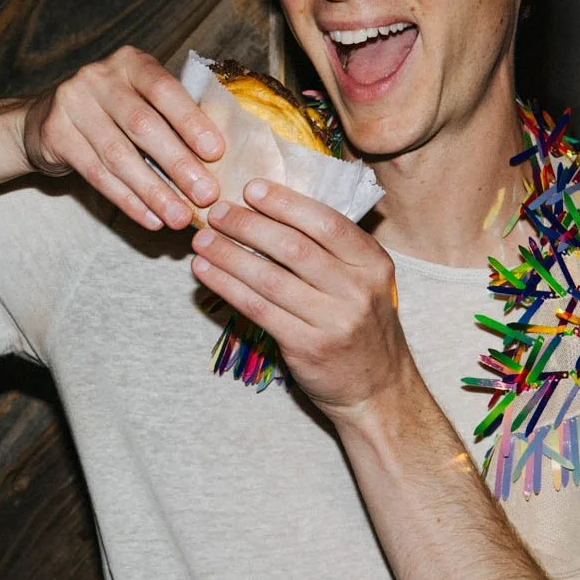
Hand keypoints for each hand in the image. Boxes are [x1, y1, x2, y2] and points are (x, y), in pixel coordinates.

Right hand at [22, 45, 223, 229]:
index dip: (191, 121)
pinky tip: (150, 218)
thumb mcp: (140, 98)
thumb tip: (217, 160)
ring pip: (118, 155)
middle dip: (178, 163)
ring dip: (153, 191)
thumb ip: (171, 117)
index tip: (216, 152)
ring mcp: (72, 104)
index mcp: (130, 63)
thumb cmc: (111, 111)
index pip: (164, 90)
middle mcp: (98, 77)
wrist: (45, 118)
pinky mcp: (55, 134)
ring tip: (179, 216)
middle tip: (206, 195)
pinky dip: (127, 200)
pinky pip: (96, 174)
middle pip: (142, 125)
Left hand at [190, 178, 417, 421]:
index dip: (285, 203)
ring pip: (270, 278)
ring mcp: (334, 321)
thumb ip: (331, 250)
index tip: (251, 189)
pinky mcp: (308, 347)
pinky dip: (227, 287)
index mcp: (373, 263)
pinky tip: (206, 272)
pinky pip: (258, 309)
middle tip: (217, 212)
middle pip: (293, 248)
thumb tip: (270, 210)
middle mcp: (358, 290)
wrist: (377, 390)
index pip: (326, 223)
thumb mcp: (364, 281)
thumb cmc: (360, 326)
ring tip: (202, 241)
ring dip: (228, 255)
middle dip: (248, 226)